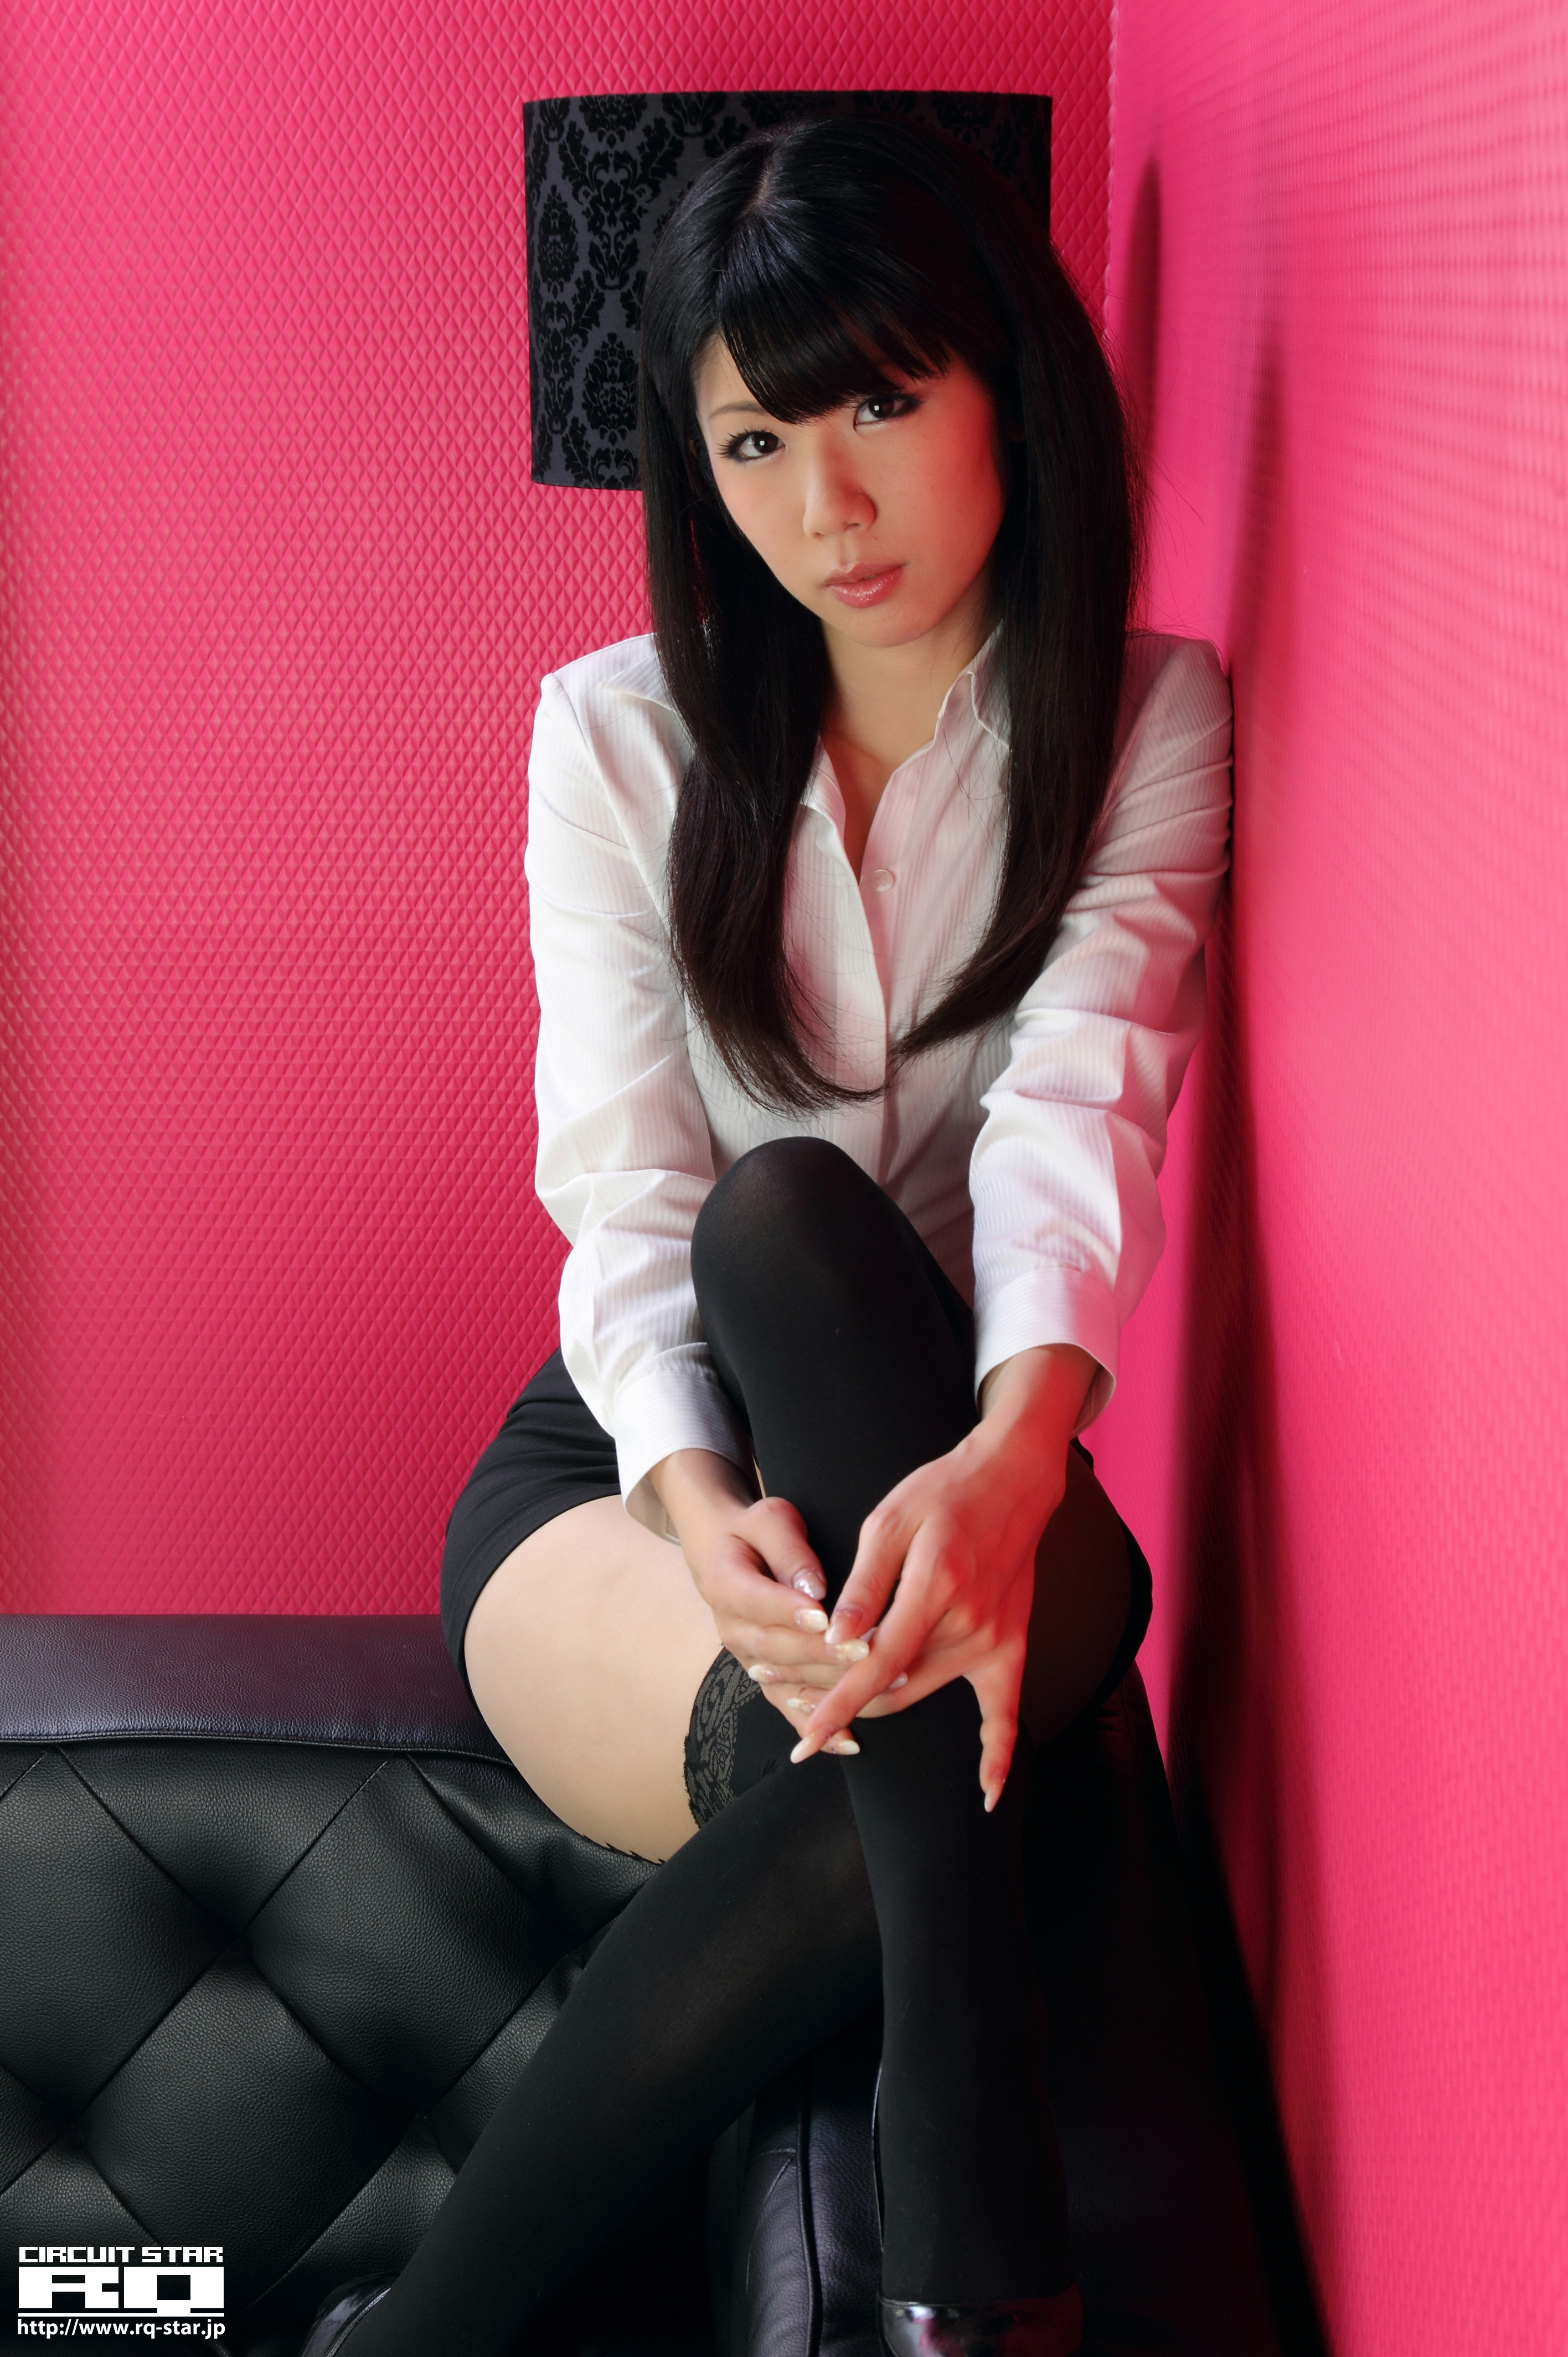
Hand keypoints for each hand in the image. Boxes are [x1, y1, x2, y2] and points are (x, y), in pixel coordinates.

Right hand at [647, 1450, 875, 1754]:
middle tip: (868, 1651)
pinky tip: (850, 1741)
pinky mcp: (766, 1679)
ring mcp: (747, 1660)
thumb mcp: (769, 1519)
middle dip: (824, 1653)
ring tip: (883, 1682)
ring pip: (787, 1682)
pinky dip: (817, 1727)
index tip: (826, 1617)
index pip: (757, 1600)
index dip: (790, 1611)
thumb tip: (812, 1588)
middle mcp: (730, 1629)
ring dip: (833, 1688)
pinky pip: (788, 1708)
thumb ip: (789, 1549)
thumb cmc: (758, 1533)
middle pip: (776, 1648)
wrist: (732, 1557)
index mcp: (722, 1584)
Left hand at [789, 1344, 1096, 1805]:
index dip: (836, 1705)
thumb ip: (864, 1584)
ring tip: (817, 1708)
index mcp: (934, 1589)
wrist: (1012, 1479)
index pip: (874, 1665)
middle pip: (892, 1685)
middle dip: (834, 1701)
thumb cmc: (942, 1492)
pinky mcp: (1011, 1643)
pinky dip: (1000, 1754)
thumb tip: (837, 1640)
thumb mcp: (888, 1521)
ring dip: (872, 1708)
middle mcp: (967, 1624)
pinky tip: (988, 1795)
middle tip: (782, 1698)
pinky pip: (1006, 1709)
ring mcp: (993, 1638)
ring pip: (921, 1692)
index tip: (804, 1739)